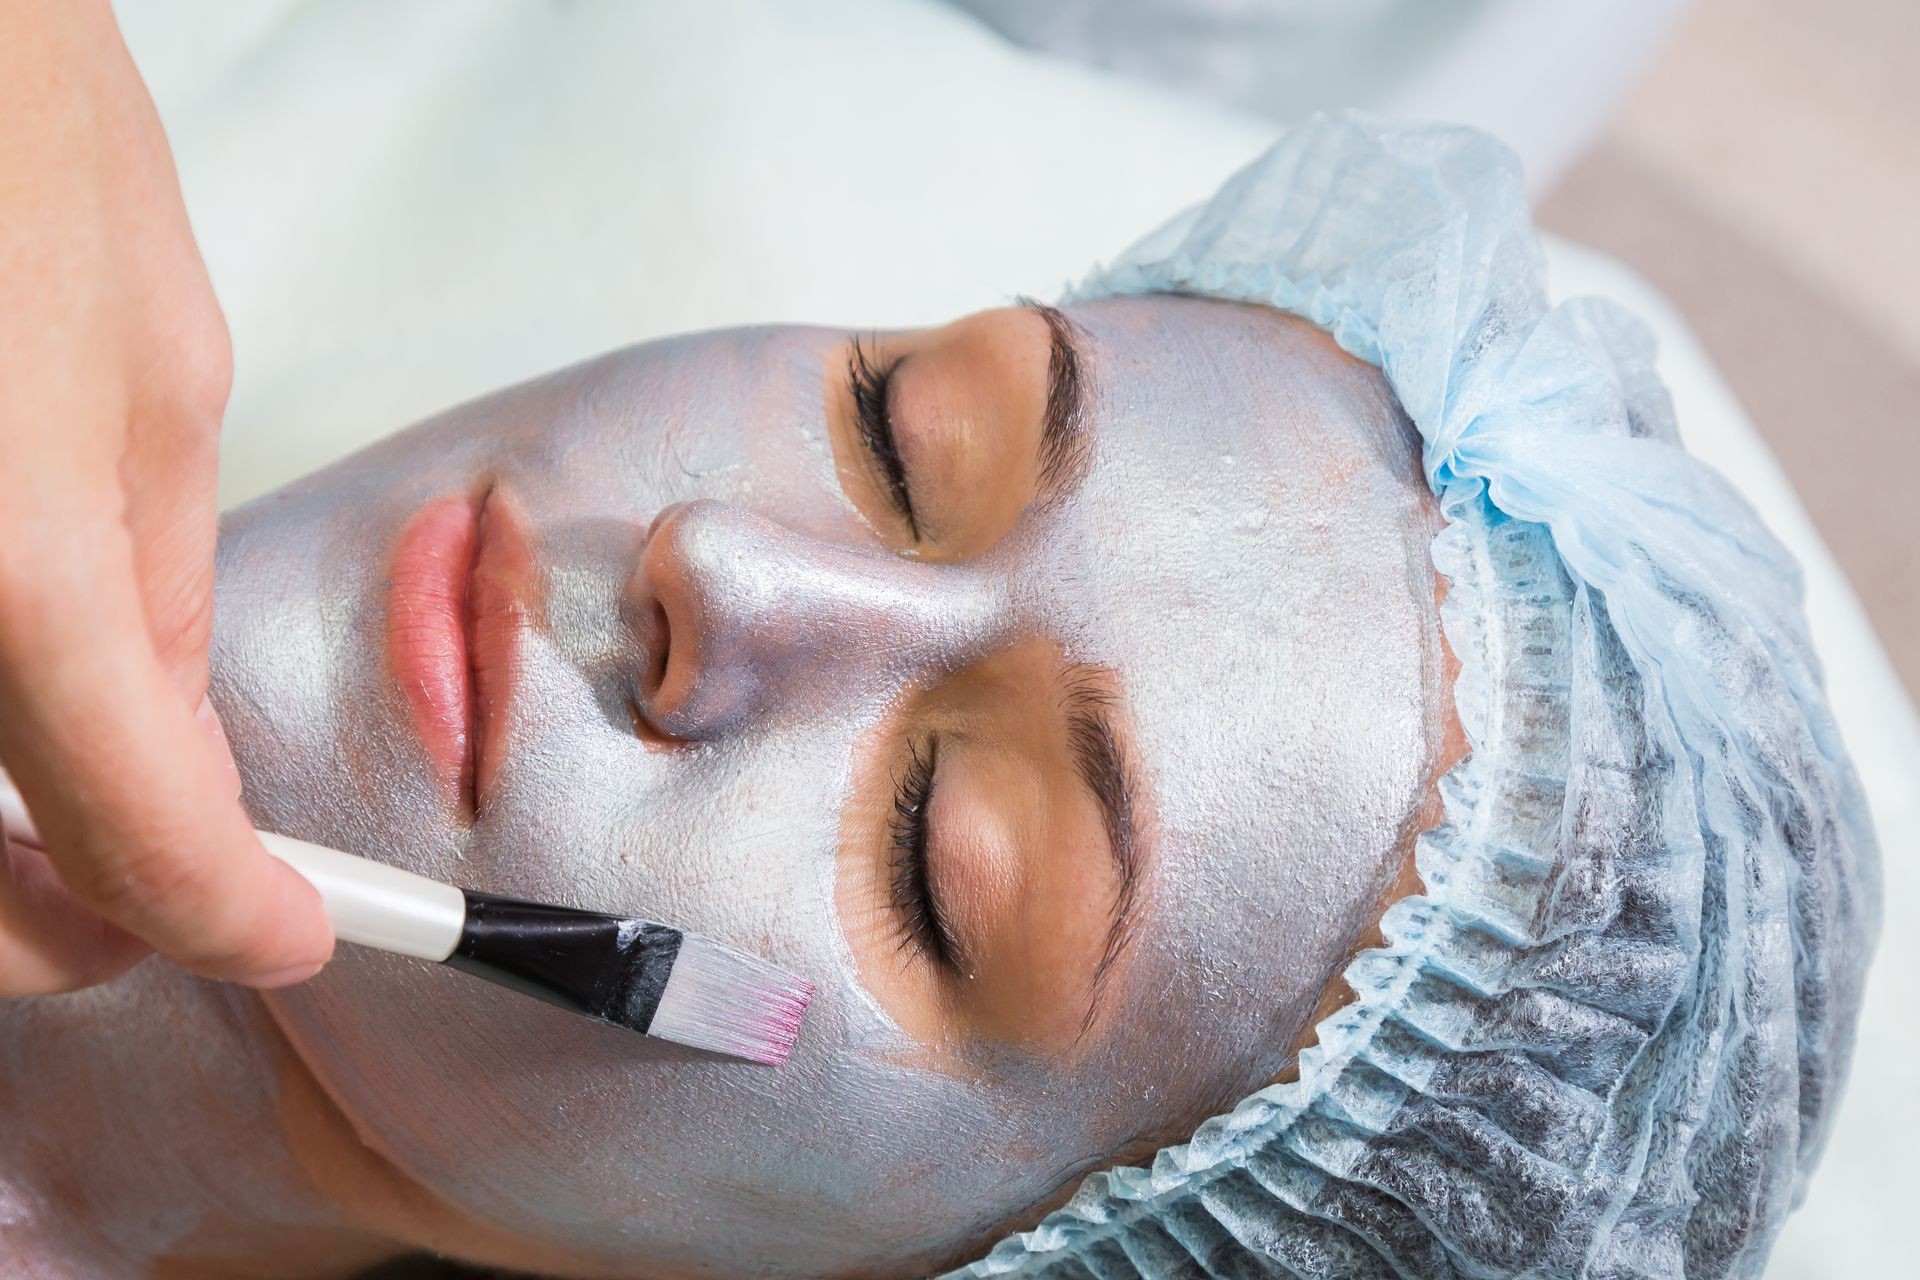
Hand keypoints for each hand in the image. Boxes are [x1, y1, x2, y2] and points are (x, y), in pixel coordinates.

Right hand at [0, 0, 331, 994]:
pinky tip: (9, 714)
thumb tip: (173, 725)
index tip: (296, 925)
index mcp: (14, 576)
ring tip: (73, 830)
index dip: (226, 913)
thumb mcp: (157, 370)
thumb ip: (155, 577)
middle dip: (54, 934)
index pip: (137, 836)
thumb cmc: (12, 127)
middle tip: (153, 908)